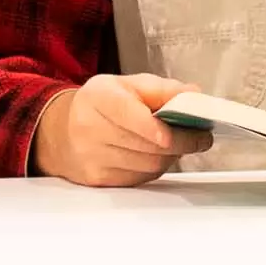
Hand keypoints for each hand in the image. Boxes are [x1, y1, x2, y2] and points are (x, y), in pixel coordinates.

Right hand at [33, 74, 211, 186]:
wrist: (64, 132)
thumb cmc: (102, 104)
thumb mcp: (128, 85)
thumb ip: (163, 89)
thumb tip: (194, 95)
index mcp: (98, 97)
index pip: (126, 113)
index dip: (152, 127)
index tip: (177, 132)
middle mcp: (89, 128)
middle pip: (143, 144)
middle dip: (179, 142)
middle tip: (201, 137)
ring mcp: (92, 157)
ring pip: (146, 164)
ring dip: (171, 156)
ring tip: (181, 144)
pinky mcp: (98, 179)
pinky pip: (139, 178)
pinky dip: (156, 168)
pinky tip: (160, 156)